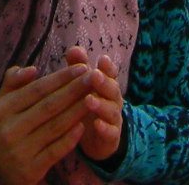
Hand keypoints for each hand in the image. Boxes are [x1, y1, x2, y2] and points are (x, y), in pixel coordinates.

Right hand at [0, 63, 93, 184]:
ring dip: (76, 111)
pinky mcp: (31, 169)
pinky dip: (70, 138)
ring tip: (93, 98)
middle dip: (74, 90)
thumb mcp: (1, 104)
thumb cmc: (4, 129)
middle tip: (93, 78)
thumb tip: (32, 69)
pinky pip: (55, 151)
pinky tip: (82, 126)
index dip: (61, 78)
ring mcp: (20, 151)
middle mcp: (10, 129)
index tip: (81, 67)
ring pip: (55, 127)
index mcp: (2, 109)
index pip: (37, 90)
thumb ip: (12, 81)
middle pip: (49, 106)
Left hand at [66, 47, 124, 163]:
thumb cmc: (88, 105)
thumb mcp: (83, 86)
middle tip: (94, 75)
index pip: (110, 73)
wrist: (98, 138)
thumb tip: (74, 49)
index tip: (102, 59)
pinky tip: (97, 124)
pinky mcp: (112, 137)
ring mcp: (113, 118)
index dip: (108, 67)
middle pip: (112, 89)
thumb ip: (79, 67)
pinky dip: (105, 128)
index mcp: (106, 85)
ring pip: (111, 110)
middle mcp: (113, 100)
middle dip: (103, 82)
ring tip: (89, 100)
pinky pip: (111, 132)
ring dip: (101, 105)